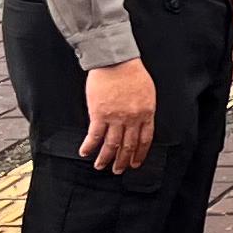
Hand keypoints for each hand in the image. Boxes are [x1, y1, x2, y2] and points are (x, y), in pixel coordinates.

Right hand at [81, 58, 159, 172]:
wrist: (116, 61)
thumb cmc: (132, 73)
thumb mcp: (147, 92)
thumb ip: (144, 109)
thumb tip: (142, 122)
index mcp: (146, 113)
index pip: (145, 140)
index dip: (140, 154)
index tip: (135, 163)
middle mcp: (132, 119)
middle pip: (128, 145)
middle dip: (123, 160)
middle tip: (118, 170)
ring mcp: (115, 117)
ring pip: (111, 144)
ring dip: (106, 158)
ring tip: (101, 166)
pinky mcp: (99, 114)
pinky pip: (94, 135)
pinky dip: (90, 146)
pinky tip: (85, 152)